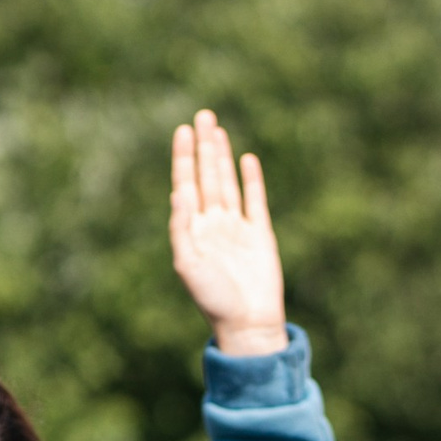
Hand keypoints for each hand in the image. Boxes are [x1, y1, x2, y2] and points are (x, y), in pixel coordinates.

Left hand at [169, 109, 286, 356]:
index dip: (184, 158)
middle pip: (207, 176)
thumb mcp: (187, 264)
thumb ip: (181, 227)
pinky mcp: (260, 236)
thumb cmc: (213, 300)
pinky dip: (251, 180)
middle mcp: (214, 225)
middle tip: (202, 116)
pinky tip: (246, 159)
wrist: (247, 324)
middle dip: (204, 147)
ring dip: (223, 156)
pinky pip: (255, 201)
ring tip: (217, 129)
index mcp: (193, 231)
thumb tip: (180, 190)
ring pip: (228, 183)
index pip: (186, 185)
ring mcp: (237, 229)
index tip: (183, 132)